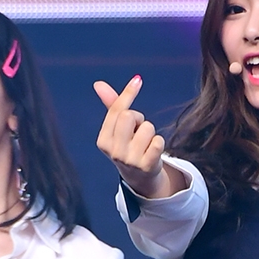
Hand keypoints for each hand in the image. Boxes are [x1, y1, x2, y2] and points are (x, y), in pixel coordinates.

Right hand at [94, 77, 185, 197]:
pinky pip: (159, 141)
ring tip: (146, 143)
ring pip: (148, 128)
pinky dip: (159, 142)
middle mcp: (114, 151)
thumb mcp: (117, 129)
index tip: (138, 80)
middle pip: (129, 115)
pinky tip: (153, 151)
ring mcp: (130, 160)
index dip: (128, 94)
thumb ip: (112, 106)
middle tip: (138, 130)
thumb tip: (98, 84)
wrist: (140, 178)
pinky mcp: (146, 166)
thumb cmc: (129, 147)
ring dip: (151, 132)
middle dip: (138, 118)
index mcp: (103, 140)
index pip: (116, 110)